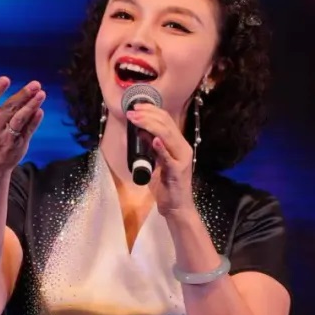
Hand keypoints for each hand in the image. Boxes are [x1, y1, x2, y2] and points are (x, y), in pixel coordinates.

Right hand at [0, 67, 45, 175]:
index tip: (6, 79)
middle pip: (9, 109)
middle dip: (22, 96)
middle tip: (35, 84)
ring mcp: (7, 136)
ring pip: (20, 119)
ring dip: (31, 106)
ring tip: (41, 93)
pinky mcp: (19, 144)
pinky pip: (28, 130)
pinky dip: (34, 121)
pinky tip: (40, 110)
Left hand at [125, 103, 194, 217]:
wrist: (176, 207)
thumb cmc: (166, 185)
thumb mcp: (156, 162)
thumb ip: (151, 148)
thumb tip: (141, 131)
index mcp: (179, 144)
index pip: (167, 121)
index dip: (152, 111)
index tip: (136, 107)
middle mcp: (183, 148)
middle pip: (167, 125)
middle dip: (148, 116)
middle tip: (132, 112)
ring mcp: (182, 159)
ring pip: (168, 136)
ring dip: (150, 126)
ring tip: (136, 119)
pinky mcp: (178, 171)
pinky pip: (169, 158)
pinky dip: (161, 148)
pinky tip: (154, 140)